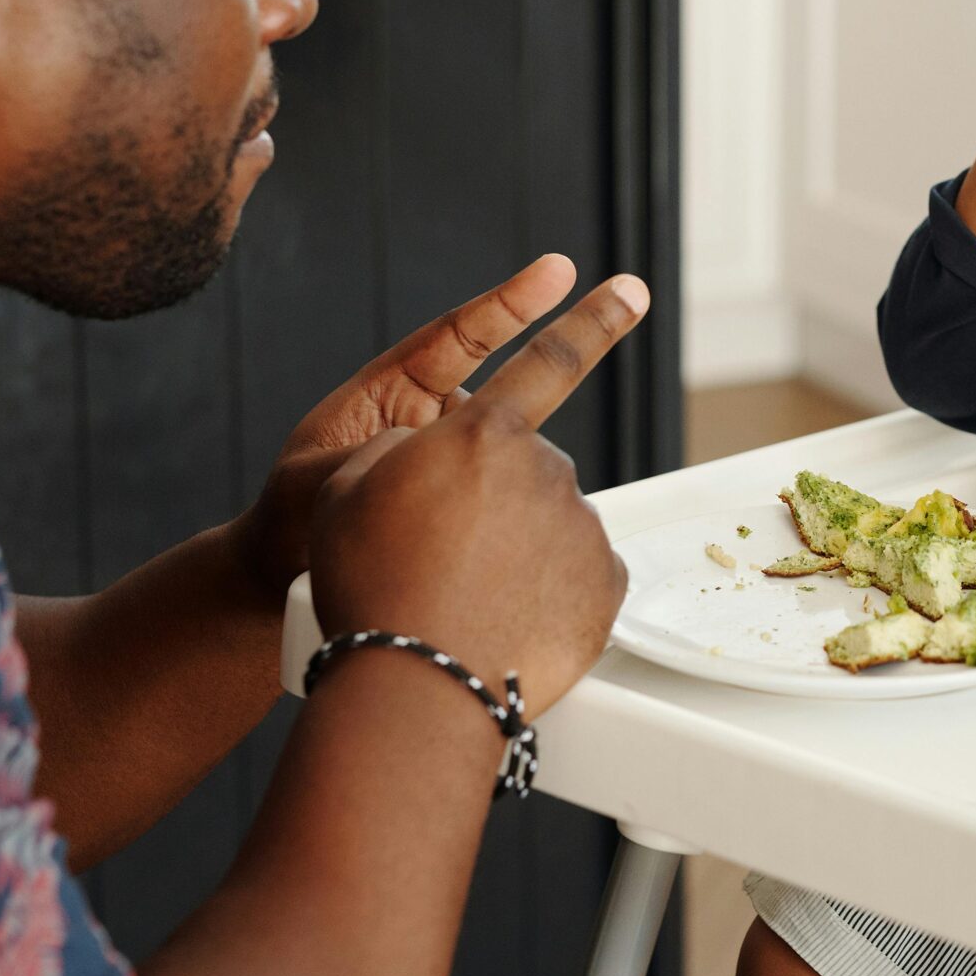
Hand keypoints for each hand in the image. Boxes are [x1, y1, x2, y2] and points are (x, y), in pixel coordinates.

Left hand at [236, 254, 580, 594]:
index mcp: (392, 393)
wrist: (291, 576)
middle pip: (515, 379)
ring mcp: (459, 458)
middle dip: (574, 335)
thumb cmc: (293, 521)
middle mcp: (435, 418)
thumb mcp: (317, 482)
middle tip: (630, 294)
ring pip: (516, 450)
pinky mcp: (477, 500)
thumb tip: (426, 455)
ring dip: (523, 475)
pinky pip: (514, 495)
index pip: (459, 337)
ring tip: (468, 520)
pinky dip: (530, 511)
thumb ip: (368, 462)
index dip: (507, 305)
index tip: (557, 273)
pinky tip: (527, 546)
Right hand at [305, 274, 646, 715]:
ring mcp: (581, 530)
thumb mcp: (344, 490)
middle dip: (493, 499)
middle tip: (442, 554)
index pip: (548, 361)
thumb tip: (424, 452)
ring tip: (463, 597)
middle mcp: (546, 472)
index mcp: (483, 433)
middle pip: (525, 471)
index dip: (592, 319)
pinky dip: (546, 593)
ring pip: (550, 525)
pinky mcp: (604, 588)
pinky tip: (501, 619)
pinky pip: (575, 576)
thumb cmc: (371, 584)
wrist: (414, 685)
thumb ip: (398, 449)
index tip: (631, 289)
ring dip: (517, 550)